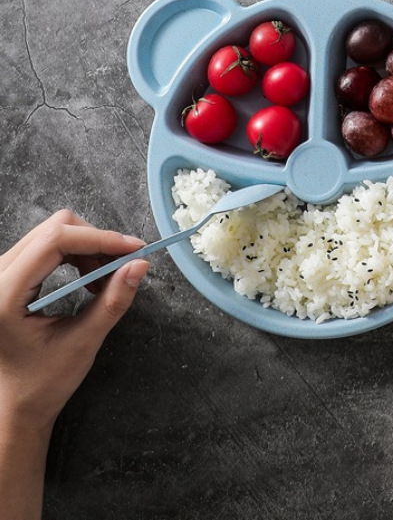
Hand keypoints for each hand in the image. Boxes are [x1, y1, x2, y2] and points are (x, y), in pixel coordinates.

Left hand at [0, 210, 148, 432]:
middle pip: (55, 228)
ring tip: (105, 280)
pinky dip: (77, 255)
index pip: (54, 241)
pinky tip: (90, 279)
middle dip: (96, 242)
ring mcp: (1, 275)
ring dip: (88, 248)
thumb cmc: (42, 382)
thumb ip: (112, 301)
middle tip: (122, 267)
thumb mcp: (83, 342)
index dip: (99, 238)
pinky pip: (48, 246)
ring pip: (53, 232)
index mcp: (4, 295)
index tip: (134, 249)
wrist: (14, 405)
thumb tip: (139, 265)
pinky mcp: (10, 276)